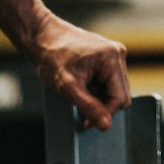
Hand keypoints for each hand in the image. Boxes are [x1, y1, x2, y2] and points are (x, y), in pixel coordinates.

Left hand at [29, 16, 129, 130]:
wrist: (42, 38)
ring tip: (78, 92)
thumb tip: (106, 125)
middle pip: (120, 96)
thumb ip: (89, 107)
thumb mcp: (69, 87)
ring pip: (114, 91)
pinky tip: (81, 86)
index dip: (105, 114)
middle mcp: (117, 54)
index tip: (86, 122)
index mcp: (112, 57)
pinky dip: (95, 91)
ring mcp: (113, 55)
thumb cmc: (52, 57)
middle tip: (80, 107)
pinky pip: (108, 84)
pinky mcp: (106, 58)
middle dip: (102, 106)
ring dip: (98, 99)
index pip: (120, 98)